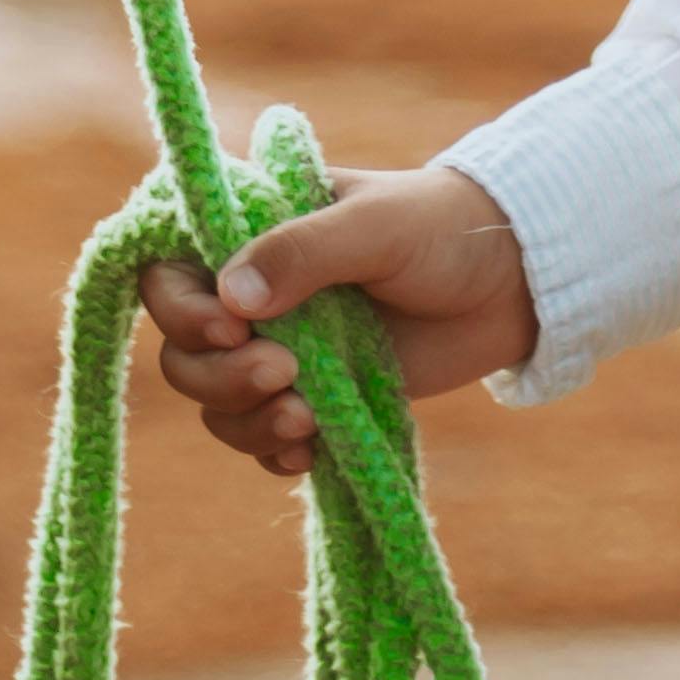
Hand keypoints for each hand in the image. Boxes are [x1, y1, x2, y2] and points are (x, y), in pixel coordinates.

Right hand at [140, 165, 536, 480]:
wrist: (512, 280)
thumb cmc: (440, 228)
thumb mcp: (375, 225)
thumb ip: (304, 251)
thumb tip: (232, 298)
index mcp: (249, 231)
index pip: (168, 272)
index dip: (181, 310)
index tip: (231, 330)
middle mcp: (251, 294)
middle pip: (183, 354)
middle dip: (219, 378)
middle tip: (284, 376)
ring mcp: (282, 349)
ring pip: (218, 404)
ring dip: (247, 422)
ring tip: (307, 419)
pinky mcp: (316, 397)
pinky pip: (264, 439)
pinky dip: (275, 453)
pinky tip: (310, 449)